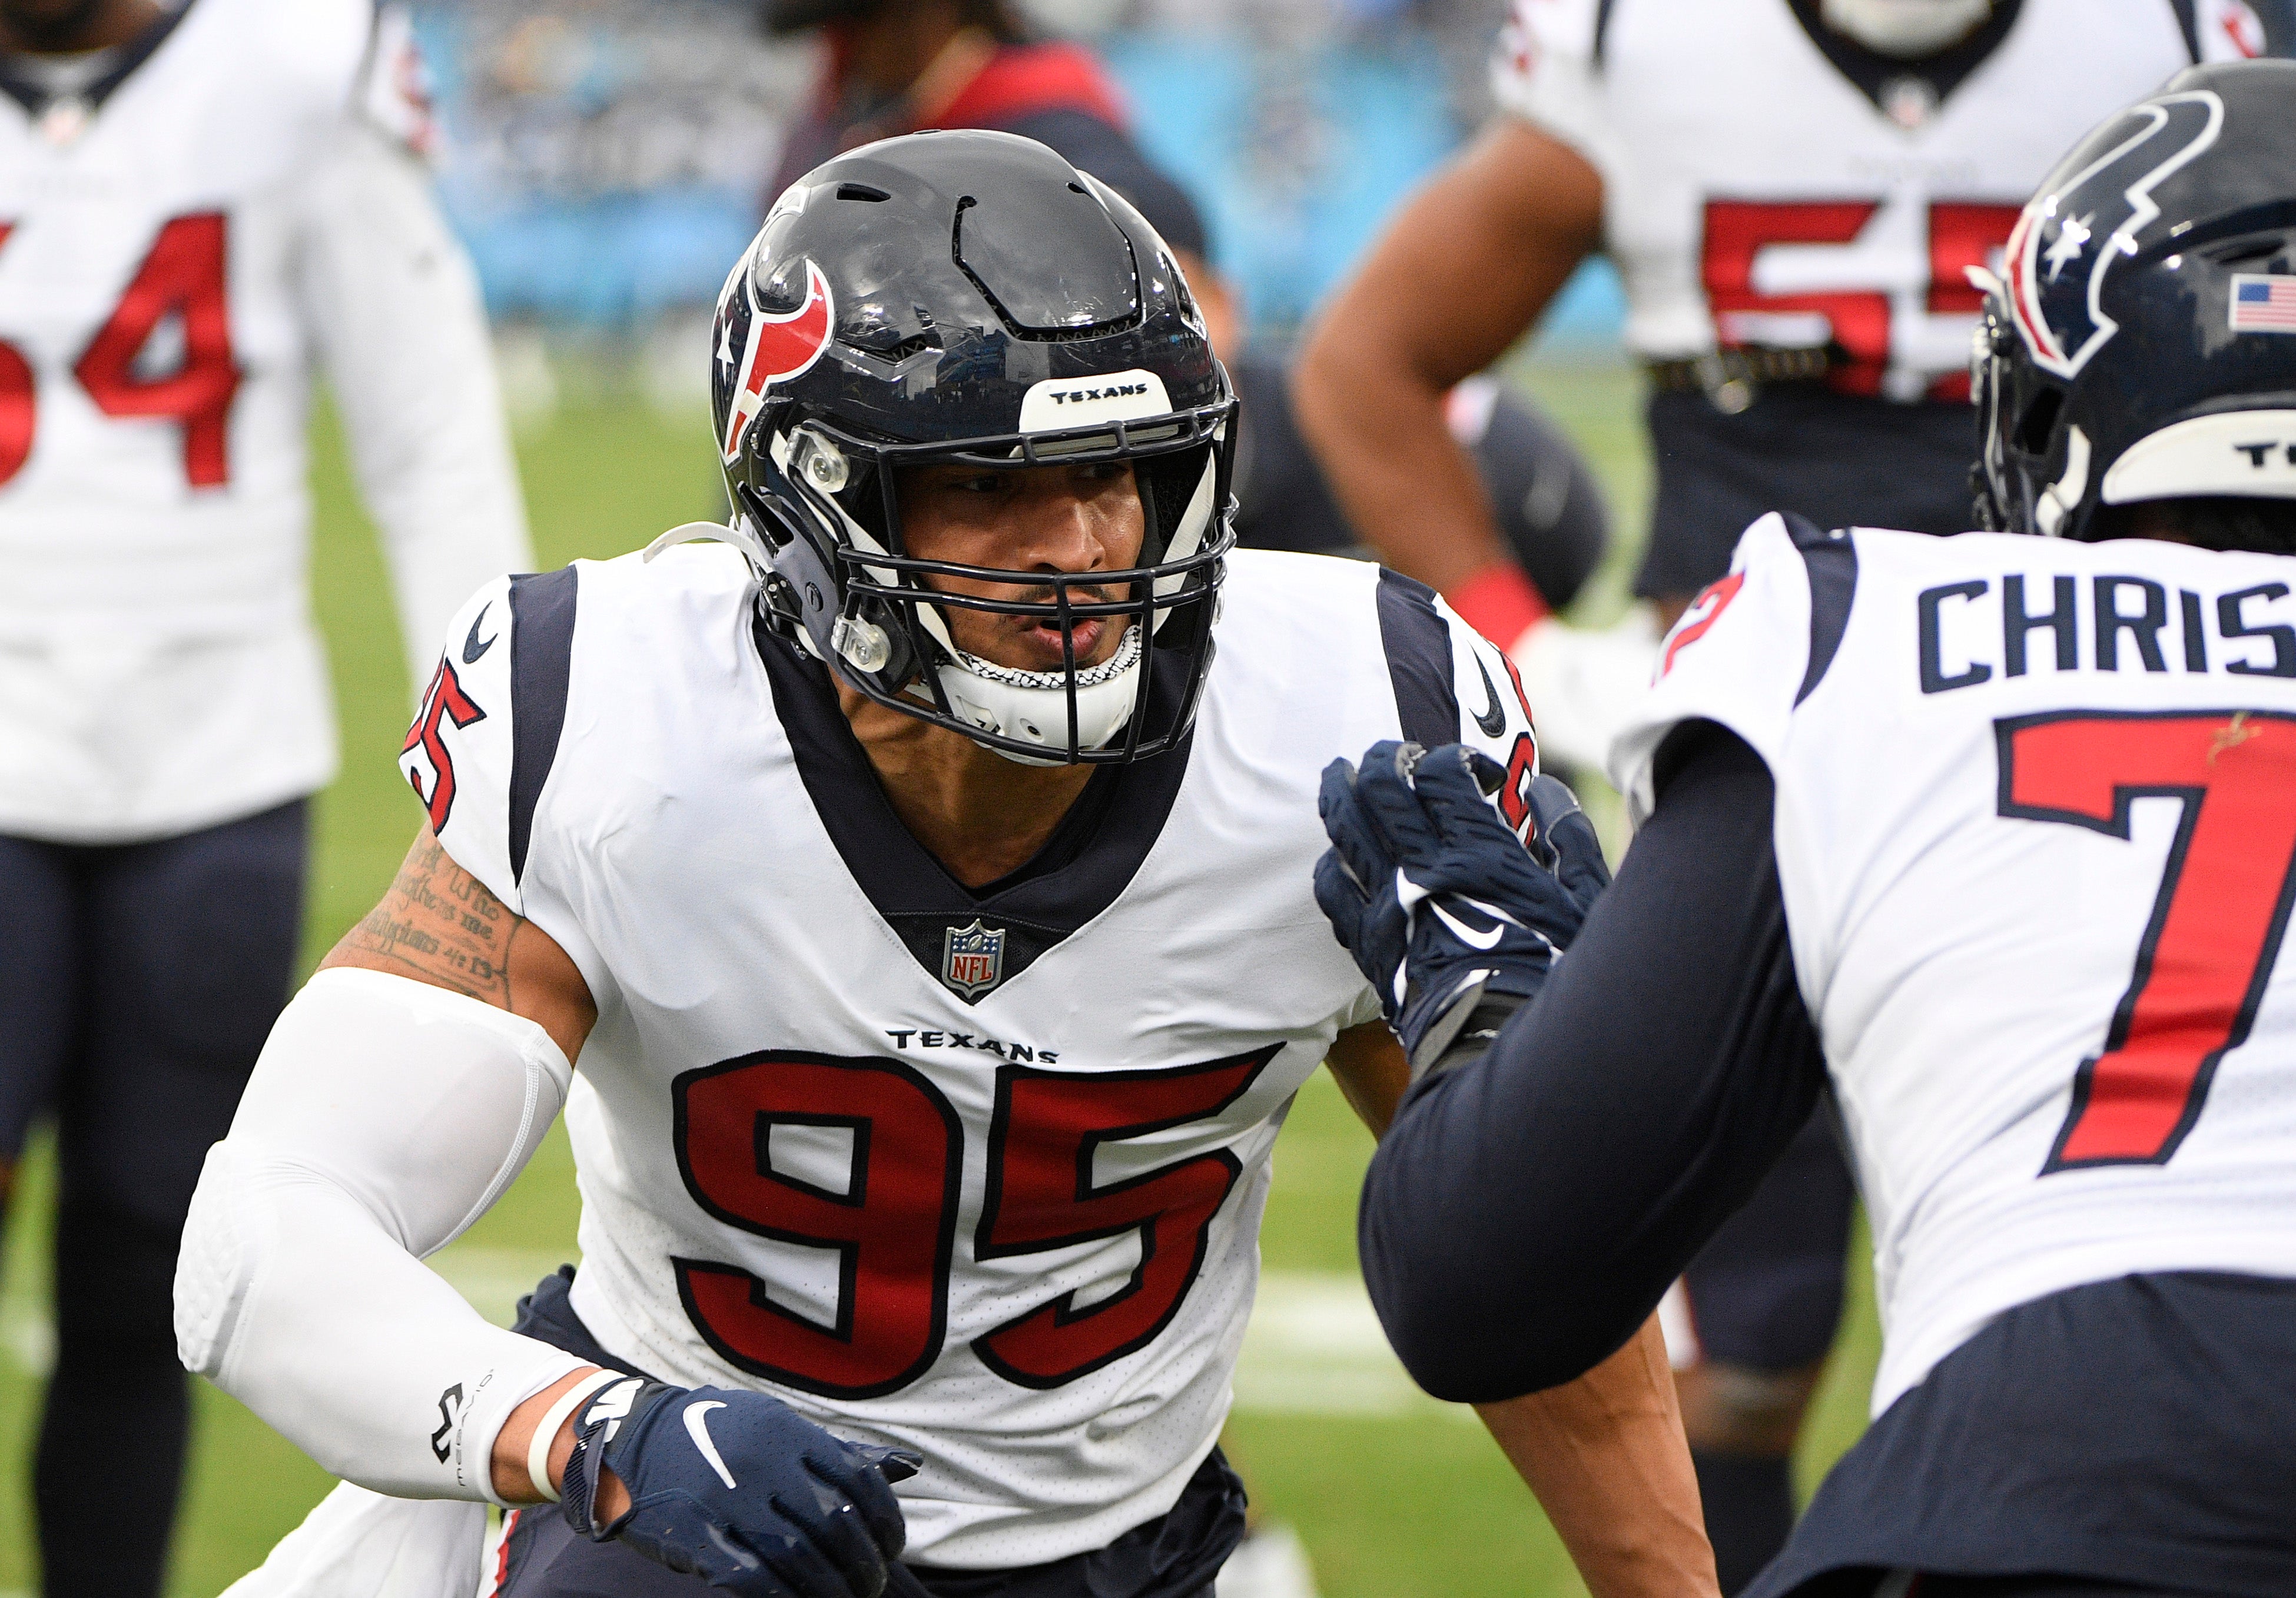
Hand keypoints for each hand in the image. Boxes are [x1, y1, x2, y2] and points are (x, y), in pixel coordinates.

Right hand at [560, 1376, 919, 1597]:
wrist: (632, 1438)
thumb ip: (838, 1452)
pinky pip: (753, 1578)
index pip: (858, 1481)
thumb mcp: (777, 1425)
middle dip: (862, 1564)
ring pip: (800, 1557)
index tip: (891, 1548)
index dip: (884, 1521)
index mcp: (789, 1432)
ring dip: (830, 1588)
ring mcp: (729, 1499)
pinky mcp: (698, 1535)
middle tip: (870, 1585)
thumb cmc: (718, 1435)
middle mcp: (763, 1462)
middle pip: (835, 1523)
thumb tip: (907, 1467)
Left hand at [1315, 741, 1609, 1076]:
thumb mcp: (1587, 904)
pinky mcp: (1370, 944)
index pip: (1442, 772)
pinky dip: (1331, 862)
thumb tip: (1544, 792)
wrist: (1505, 1052)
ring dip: (1340, 791)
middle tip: (1396, 754)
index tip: (1478, 774)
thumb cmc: (1558, 980)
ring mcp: (1389, 907)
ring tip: (1340, 775)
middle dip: (1385, 757)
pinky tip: (1340, 856)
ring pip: (1345, 827)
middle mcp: (1425, 872)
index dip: (1455, 757)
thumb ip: (1569, 839)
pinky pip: (1333, 888)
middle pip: (1381, 785)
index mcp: (1481, 855)